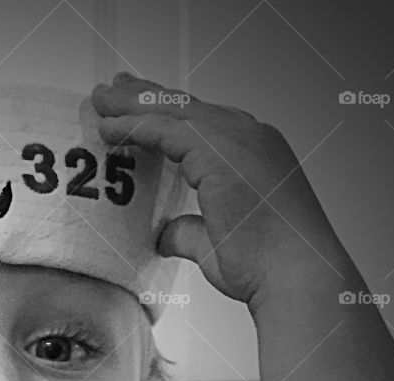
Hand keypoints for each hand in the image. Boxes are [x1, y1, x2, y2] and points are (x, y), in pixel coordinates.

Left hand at [92, 73, 348, 304]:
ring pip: (173, 109)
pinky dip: (134, 126)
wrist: (294, 276)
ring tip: (99, 99)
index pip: (205, 122)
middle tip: (111, 91)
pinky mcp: (219, 151)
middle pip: (187, 106)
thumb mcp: (216, 243)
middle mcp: (251, 136)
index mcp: (256, 152)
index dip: (167, 113)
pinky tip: (107, 127)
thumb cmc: (264, 268)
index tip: (137, 108)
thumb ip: (188, 232)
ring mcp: (239, 139)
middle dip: (146, 96)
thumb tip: (164, 235)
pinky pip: (165, 128)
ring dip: (132, 103)